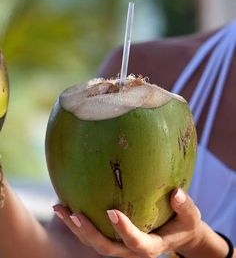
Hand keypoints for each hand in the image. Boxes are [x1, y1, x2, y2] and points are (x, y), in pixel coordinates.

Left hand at [53, 188, 204, 257]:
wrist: (178, 234)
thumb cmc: (184, 224)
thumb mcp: (191, 216)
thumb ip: (185, 206)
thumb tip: (177, 193)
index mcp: (151, 246)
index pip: (136, 243)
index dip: (123, 230)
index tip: (111, 212)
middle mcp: (132, 250)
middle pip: (106, 248)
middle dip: (88, 233)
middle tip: (73, 213)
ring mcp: (121, 246)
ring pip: (94, 243)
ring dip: (76, 228)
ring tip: (59, 207)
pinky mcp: (115, 238)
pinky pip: (94, 233)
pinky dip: (80, 223)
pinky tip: (69, 204)